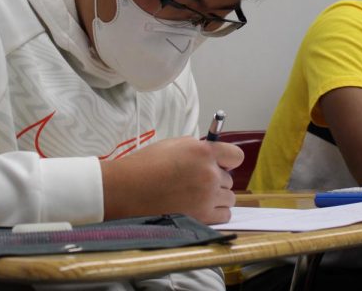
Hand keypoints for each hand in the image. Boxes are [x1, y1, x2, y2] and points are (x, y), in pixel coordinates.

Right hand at [100, 136, 243, 223]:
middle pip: (229, 179)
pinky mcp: (202, 217)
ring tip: (197, 197)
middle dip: (216, 180)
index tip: (220, 164)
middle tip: (196, 182)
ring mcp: (207, 197)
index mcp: (203, 152)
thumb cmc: (145, 165)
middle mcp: (210, 174)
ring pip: (229, 198)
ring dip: (217, 197)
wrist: (126, 190)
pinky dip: (216, 213)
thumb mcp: (174, 145)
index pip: (236, 156)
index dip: (227, 161)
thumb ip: (198, 149)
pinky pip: (224, 216)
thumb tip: (211, 156)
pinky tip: (200, 208)